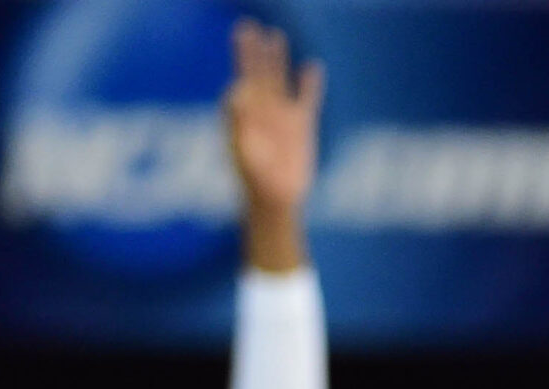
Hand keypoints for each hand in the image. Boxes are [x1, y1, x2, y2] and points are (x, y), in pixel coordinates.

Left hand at [224, 20, 323, 267]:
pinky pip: (307, 99)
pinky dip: (310, 84)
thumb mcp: (244, 152)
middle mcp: (260, 110)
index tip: (242, 42)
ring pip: (279, 80)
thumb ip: (238, 121)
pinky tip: (312, 67)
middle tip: (246, 27)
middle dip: (252, 51)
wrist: (277, 202)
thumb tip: (236, 91)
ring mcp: (281, 116)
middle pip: (257, 73)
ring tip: (274, 35)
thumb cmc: (255, 181)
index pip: (241, 79)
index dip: (241, 60)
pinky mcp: (302, 126)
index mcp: (242, 113)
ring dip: (276, 58)